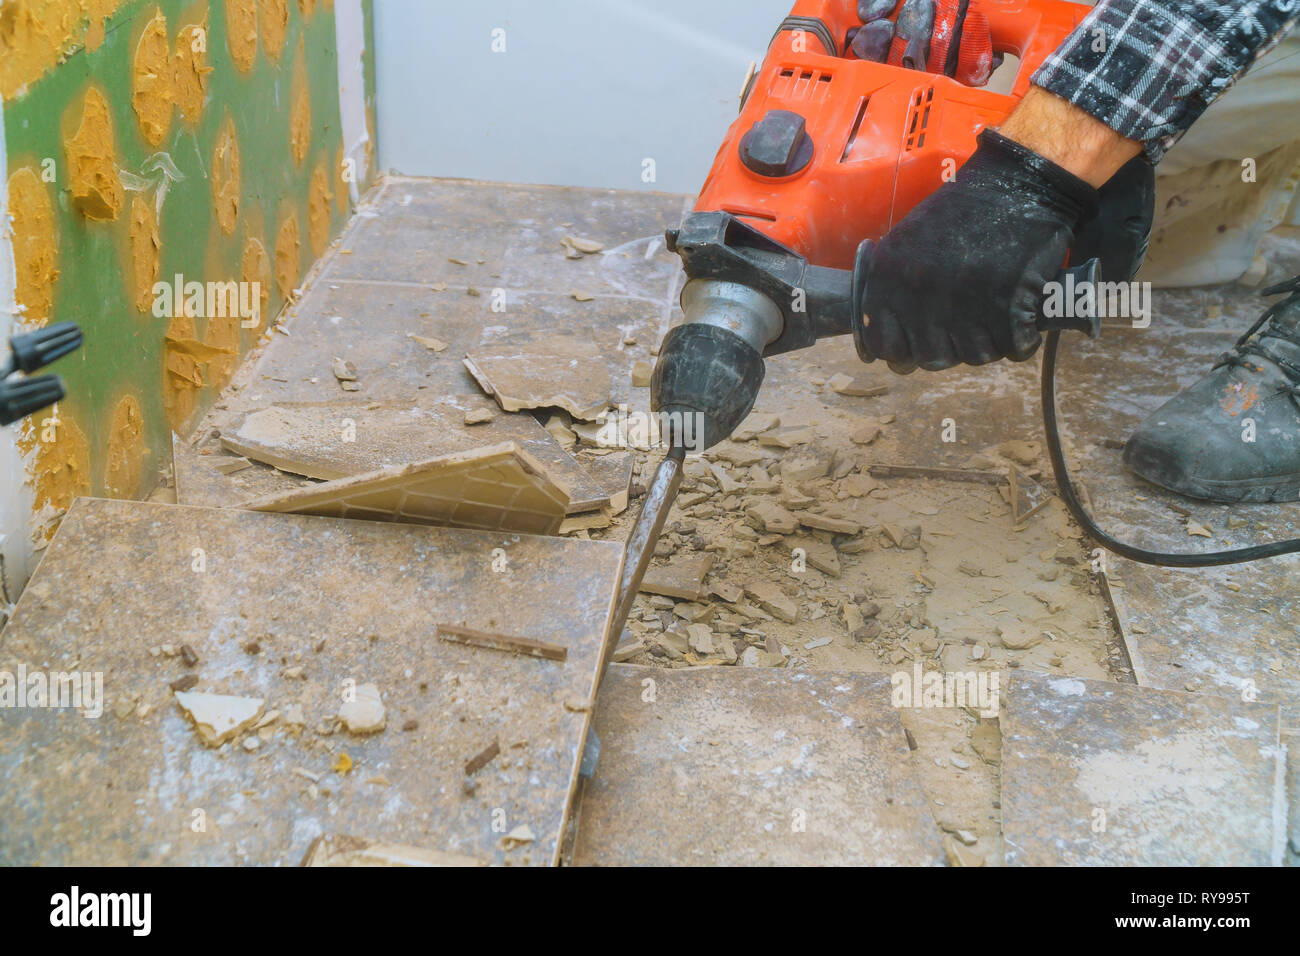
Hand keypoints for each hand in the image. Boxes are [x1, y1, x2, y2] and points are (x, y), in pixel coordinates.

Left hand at [858, 128, 1097, 369]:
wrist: (1017, 183)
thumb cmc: (964, 211)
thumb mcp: (907, 242)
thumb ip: (894, 288)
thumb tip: (893, 341)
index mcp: (887, 280)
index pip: (883, 345)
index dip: (904, 349)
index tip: (920, 341)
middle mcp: (917, 297)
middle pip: (930, 358)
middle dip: (950, 347)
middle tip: (967, 324)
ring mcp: (960, 307)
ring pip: (973, 357)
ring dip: (988, 341)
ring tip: (996, 310)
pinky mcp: (1005, 311)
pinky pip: (1013, 348)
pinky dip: (1022, 337)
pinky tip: (1021, 312)